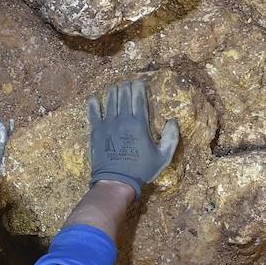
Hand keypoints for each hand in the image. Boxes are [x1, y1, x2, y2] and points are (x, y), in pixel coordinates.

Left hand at [87, 79, 178, 198]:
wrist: (116, 182)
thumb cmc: (141, 170)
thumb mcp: (163, 157)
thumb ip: (171, 138)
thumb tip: (173, 121)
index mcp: (139, 123)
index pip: (138, 97)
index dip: (139, 87)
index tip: (140, 82)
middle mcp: (123, 119)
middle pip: (123, 94)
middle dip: (126, 86)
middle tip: (128, 84)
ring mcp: (107, 124)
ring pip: (109, 99)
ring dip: (113, 91)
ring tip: (115, 88)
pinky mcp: (96, 131)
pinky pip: (93, 112)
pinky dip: (93, 103)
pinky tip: (94, 98)